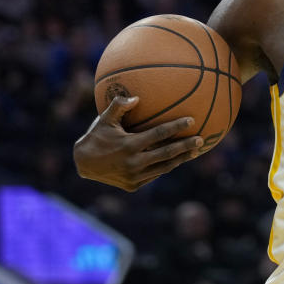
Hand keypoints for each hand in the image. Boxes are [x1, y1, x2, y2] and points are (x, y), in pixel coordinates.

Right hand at [73, 96, 203, 191]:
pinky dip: (166, 167)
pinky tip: (176, 160)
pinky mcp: (133, 186)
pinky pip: (154, 175)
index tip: (191, 120)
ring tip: (194, 151)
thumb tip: (137, 97)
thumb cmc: (96, 137)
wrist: (82, 164)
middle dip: (186, 146)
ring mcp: (134, 176)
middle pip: (167, 153)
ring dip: (180, 159)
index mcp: (129, 145)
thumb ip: (119, 106)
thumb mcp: (104, 120)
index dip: (176, 127)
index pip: (159, 134)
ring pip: (164, 167)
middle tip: (200, 139)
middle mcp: (133, 163)